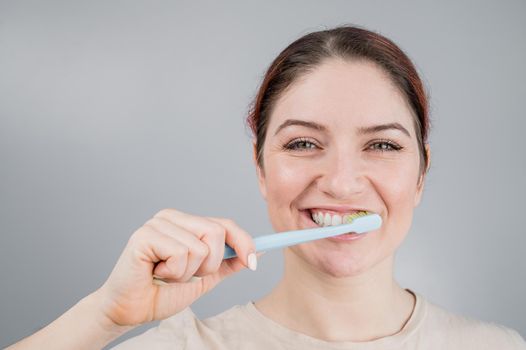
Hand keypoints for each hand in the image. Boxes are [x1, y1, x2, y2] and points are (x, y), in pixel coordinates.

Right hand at [95, 208, 257, 326]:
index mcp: (186, 222)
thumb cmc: (163, 292)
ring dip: (188, 273)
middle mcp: (171, 217)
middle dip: (209, 264)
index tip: (253, 263)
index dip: (243, 242)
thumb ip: (228, 263)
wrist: (132, 310)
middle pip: (216, 231)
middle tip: (186, 275)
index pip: (224, 224)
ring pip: (200, 247)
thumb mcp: (205, 278)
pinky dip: (174, 272)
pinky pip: (181, 253)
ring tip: (167, 275)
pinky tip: (156, 273)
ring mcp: (157, 224)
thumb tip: (257, 251)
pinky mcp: (144, 236)